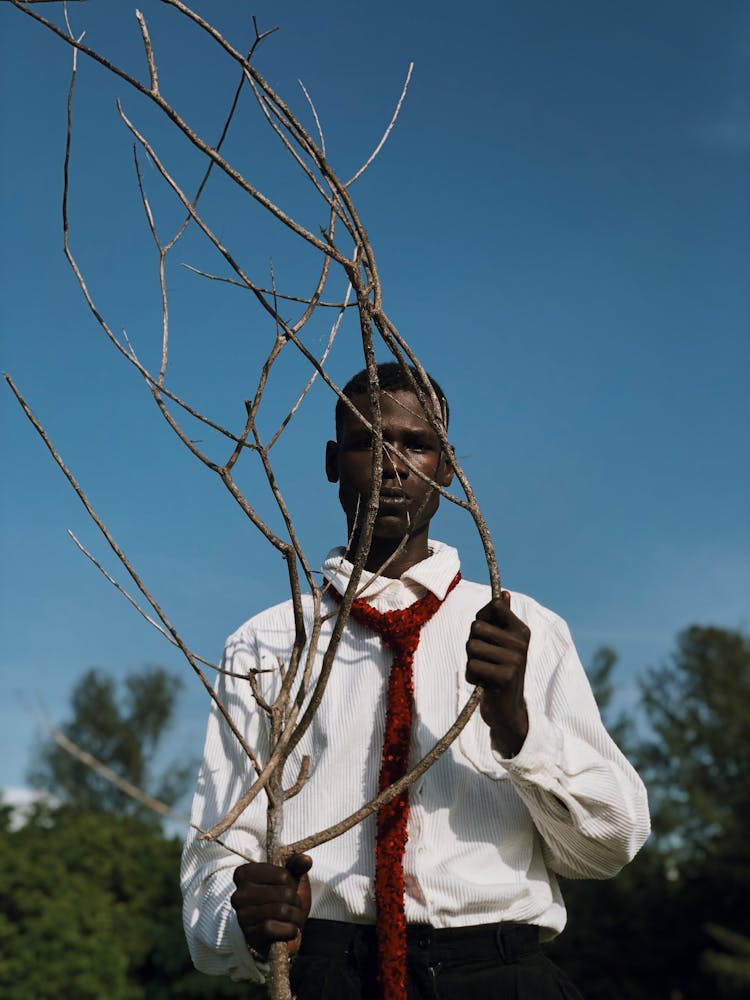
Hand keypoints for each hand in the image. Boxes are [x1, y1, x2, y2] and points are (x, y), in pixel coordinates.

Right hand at [231, 853, 312, 958]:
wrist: (275, 931)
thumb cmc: (281, 898)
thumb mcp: (288, 878)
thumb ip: (296, 865)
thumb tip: (306, 860)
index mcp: (245, 873)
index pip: (283, 875)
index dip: (292, 884)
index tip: (287, 888)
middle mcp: (239, 894)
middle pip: (285, 893)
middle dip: (296, 901)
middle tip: (294, 906)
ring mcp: (242, 915)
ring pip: (281, 910)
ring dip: (296, 917)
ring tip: (294, 918)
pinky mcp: (249, 935)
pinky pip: (273, 928)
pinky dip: (289, 930)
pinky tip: (290, 930)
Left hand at [466, 591, 529, 755]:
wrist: (507, 709)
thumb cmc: (499, 670)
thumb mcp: (501, 643)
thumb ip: (501, 618)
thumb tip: (504, 593)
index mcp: (521, 630)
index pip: (494, 606)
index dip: (482, 619)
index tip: (488, 635)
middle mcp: (521, 642)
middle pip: (476, 626)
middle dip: (473, 643)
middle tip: (486, 659)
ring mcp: (515, 659)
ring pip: (472, 646)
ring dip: (471, 661)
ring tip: (485, 671)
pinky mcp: (506, 677)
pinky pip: (472, 666)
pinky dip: (472, 676)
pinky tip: (484, 683)